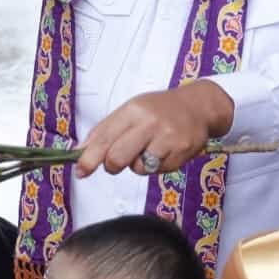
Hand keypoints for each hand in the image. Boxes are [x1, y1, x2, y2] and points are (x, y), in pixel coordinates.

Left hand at [75, 82, 234, 177]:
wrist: (198, 106)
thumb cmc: (159, 109)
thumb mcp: (131, 110)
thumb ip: (105, 130)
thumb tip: (80, 151)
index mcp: (133, 110)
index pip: (103, 138)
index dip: (88, 159)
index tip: (80, 172)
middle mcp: (150, 123)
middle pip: (117, 158)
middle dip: (112, 166)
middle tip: (116, 162)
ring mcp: (167, 138)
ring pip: (138, 168)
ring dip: (138, 164)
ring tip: (149, 148)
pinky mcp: (181, 152)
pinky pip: (158, 171)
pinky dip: (156, 165)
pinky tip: (164, 151)